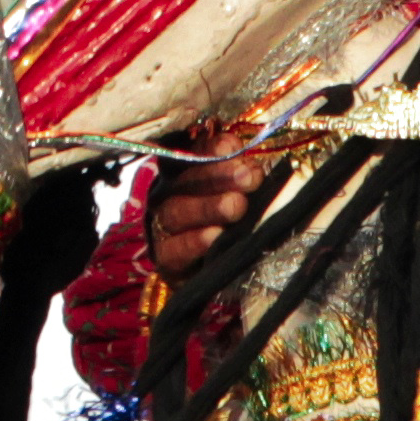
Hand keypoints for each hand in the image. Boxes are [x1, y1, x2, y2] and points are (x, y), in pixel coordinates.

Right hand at [141, 143, 263, 289]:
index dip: (210, 149)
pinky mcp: (165, 257)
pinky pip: (174, 248)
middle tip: (249, 177)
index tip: (233, 147)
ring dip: (208, 207)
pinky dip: (194, 241)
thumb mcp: (239, 195)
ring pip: (178, 211)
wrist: (211, 273)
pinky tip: (215, 236)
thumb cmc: (231, 224)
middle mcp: (168, 194)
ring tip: (237, 205)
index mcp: (186, 172)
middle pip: (186, 180)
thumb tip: (257, 164)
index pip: (193, 153)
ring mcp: (162, 225)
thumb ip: (243, 176)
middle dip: (218, 175)